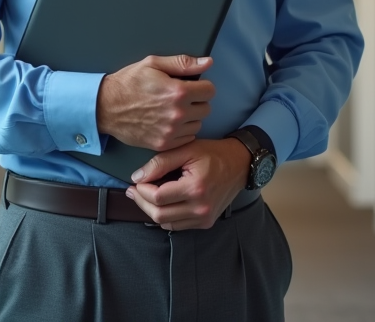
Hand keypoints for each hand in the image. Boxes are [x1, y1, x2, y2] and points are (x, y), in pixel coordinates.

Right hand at [96, 54, 214, 150]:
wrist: (105, 107)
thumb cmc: (128, 83)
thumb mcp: (153, 64)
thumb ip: (183, 63)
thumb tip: (207, 62)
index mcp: (178, 92)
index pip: (209, 91)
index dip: (202, 86)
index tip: (192, 86)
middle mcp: (177, 114)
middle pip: (206, 108)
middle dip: (197, 101)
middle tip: (181, 97)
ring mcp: (170, 131)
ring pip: (198, 124)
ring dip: (190, 117)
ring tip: (173, 110)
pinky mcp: (163, 143)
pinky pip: (187, 138)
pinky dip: (182, 131)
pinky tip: (169, 122)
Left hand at [124, 138, 250, 230]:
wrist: (240, 164)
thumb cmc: (213, 153)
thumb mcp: (186, 149)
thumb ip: (160, 162)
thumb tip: (137, 177)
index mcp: (195, 188)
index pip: (158, 197)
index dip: (142, 190)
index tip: (136, 181)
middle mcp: (200, 207)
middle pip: (159, 214)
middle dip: (142, 202)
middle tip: (134, 190)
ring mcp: (204, 218)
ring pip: (166, 223)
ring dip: (152, 210)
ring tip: (147, 195)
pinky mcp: (206, 223)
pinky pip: (177, 225)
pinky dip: (166, 216)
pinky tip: (163, 203)